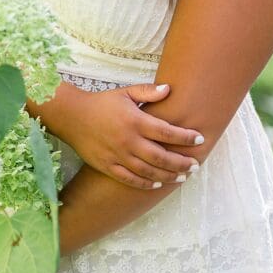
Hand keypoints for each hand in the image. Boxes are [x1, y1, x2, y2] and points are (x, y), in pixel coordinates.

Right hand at [65, 83, 202, 188]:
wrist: (72, 116)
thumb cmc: (102, 103)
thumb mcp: (125, 92)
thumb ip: (148, 91)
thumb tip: (169, 89)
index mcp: (134, 120)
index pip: (166, 131)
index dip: (185, 137)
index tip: (200, 139)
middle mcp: (128, 140)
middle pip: (161, 156)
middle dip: (181, 162)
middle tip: (196, 164)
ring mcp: (117, 155)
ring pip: (148, 171)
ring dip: (168, 175)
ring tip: (183, 177)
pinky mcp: (108, 166)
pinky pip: (130, 179)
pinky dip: (146, 183)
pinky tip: (158, 184)